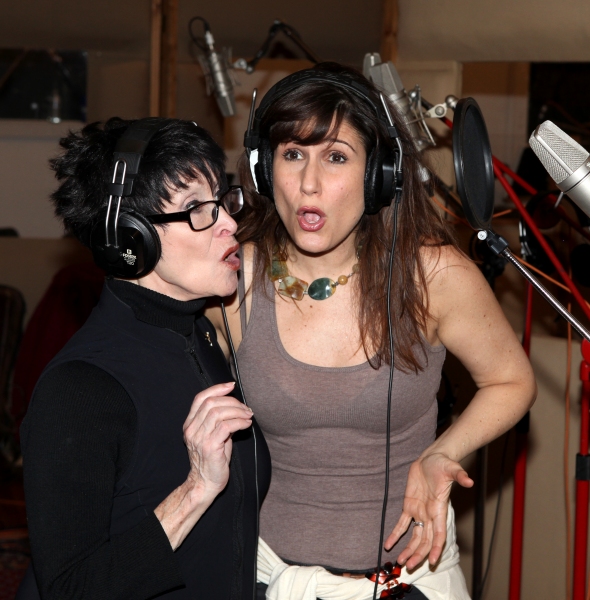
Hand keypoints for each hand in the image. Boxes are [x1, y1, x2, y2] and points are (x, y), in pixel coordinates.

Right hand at [183, 382, 252, 494]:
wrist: (205, 483)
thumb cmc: (212, 459)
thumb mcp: (213, 435)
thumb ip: (218, 420)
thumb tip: (235, 405)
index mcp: (190, 425)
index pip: (200, 398)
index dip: (216, 388)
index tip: (231, 386)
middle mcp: (191, 430)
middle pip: (211, 403)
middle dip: (232, 401)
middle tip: (246, 408)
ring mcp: (199, 438)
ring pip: (219, 412)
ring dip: (238, 411)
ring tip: (248, 416)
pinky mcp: (210, 447)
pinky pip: (226, 426)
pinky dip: (239, 421)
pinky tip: (246, 424)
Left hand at [385, 452, 472, 569]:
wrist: (432, 458)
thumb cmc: (443, 464)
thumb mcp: (452, 468)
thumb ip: (459, 475)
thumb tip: (469, 481)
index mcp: (440, 509)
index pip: (439, 534)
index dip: (436, 548)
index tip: (432, 561)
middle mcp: (430, 514)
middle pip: (425, 540)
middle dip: (418, 554)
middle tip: (409, 566)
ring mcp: (419, 511)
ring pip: (414, 536)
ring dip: (408, 549)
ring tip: (400, 561)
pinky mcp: (409, 505)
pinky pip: (401, 523)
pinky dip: (395, 534)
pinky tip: (389, 544)